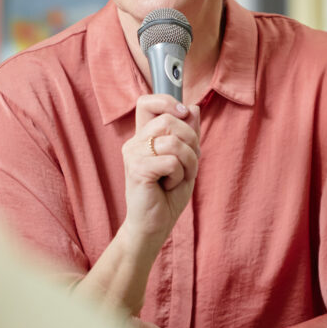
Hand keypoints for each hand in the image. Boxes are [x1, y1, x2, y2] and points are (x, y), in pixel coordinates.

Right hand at [119, 94, 199, 253]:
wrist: (154, 225)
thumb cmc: (167, 194)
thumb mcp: (186, 160)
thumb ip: (189, 134)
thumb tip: (193, 108)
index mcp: (144, 136)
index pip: (146, 102)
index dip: (167, 101)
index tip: (183, 114)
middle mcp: (135, 142)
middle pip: (168, 120)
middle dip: (191, 141)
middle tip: (188, 163)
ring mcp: (133, 155)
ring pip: (174, 141)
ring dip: (188, 162)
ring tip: (179, 177)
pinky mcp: (137, 169)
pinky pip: (171, 161)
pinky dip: (179, 175)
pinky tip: (169, 185)